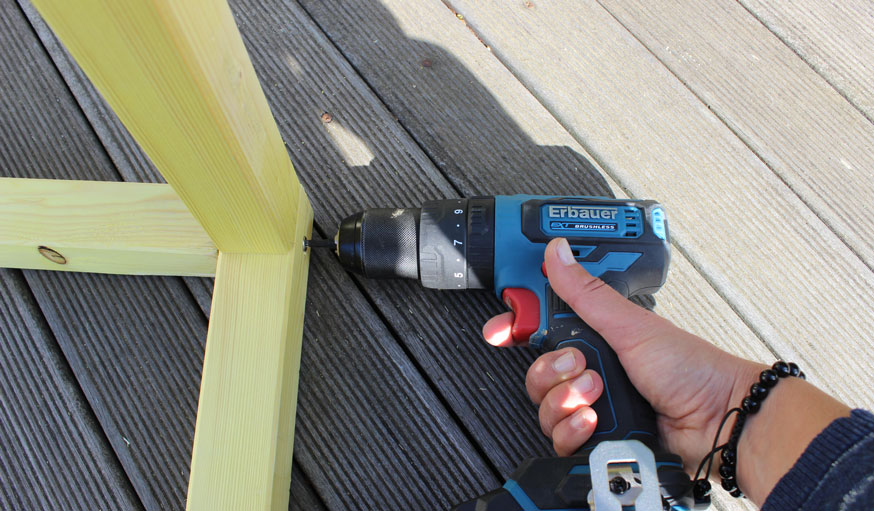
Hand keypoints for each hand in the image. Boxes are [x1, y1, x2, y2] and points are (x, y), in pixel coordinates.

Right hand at [482, 238, 761, 466]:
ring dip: (567, 400)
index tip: (499, 330)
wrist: (720, 420)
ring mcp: (594, 406)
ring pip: (545, 407)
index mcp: (596, 337)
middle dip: (551, 371)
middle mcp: (591, 371)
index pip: (541, 330)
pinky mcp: (599, 438)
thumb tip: (557, 252)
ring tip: (598, 396)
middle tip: (580, 365)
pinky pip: (561, 439)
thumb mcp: (630, 324)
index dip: (515, 330)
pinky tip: (597, 421)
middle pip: (536, 373)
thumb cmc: (690, 368)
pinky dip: (576, 430)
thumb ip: (585, 292)